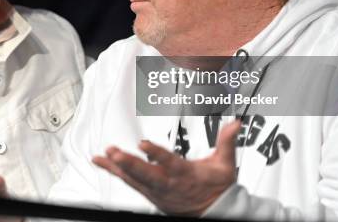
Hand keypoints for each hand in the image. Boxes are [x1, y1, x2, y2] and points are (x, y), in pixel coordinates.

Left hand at [92, 120, 239, 215]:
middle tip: (113, 152)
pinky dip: (116, 173)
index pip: (169, 163)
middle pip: (145, 174)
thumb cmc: (217, 188)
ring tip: (102, 156)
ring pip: (134, 179)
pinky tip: (104, 163)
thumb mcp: (225, 164)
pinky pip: (130, 183)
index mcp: (185, 174)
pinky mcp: (151, 194)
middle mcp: (168, 184)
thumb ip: (227, 142)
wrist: (215, 212)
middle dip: (128, 163)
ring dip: (117, 167)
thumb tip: (235, 124)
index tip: (143, 144)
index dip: (155, 154)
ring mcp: (157, 191)